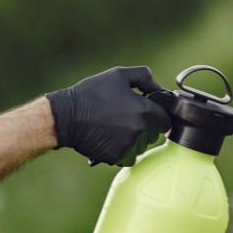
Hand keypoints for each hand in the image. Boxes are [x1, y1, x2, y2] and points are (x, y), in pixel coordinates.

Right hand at [46, 66, 171, 165]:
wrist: (66, 116)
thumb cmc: (91, 94)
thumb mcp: (118, 75)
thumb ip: (144, 77)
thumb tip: (159, 89)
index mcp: (145, 111)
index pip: (166, 121)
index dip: (158, 116)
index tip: (148, 113)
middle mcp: (140, 131)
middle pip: (154, 135)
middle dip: (146, 128)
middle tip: (127, 118)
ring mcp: (128, 146)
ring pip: (141, 147)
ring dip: (135, 140)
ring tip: (116, 128)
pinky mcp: (117, 157)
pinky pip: (128, 156)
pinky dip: (122, 150)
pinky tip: (110, 138)